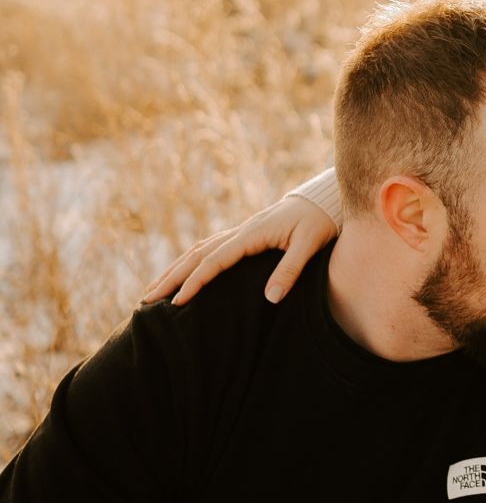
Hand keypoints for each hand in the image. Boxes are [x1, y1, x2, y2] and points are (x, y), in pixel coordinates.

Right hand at [141, 194, 338, 306]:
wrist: (321, 200)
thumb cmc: (318, 222)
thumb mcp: (310, 245)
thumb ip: (290, 270)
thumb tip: (270, 299)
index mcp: (250, 234)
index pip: (214, 261)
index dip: (195, 282)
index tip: (177, 302)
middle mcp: (239, 232)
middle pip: (196, 255)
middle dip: (170, 277)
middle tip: (146, 300)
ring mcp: (239, 233)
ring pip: (198, 250)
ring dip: (174, 269)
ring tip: (153, 290)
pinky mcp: (243, 236)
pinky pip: (208, 249)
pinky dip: (190, 262)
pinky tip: (181, 274)